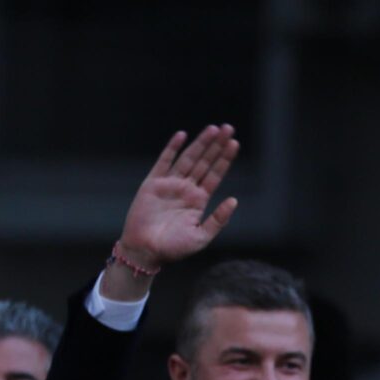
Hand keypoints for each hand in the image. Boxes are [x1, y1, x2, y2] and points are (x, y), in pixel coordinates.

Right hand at [107, 125, 239, 288]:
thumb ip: (218, 219)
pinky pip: (164, 162)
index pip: (215, 175)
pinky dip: (172, 148)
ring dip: (200, 143)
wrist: (145, 252)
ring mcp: (170, 184)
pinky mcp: (153, 183)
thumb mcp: (201, 237)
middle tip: (229, 128)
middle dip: (216, 145)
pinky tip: (182, 135)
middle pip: (204, 162)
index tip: (235, 143)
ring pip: (188, 158)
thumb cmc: (173, 249)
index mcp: (198, 201)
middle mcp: (186, 189)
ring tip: (213, 129)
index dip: (224, 159)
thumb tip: (234, 200)